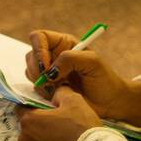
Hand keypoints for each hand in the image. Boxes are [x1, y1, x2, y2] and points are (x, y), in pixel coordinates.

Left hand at [16, 88, 100, 140]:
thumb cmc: (82, 129)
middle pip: (28, 127)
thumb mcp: (74, 101)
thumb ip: (60, 92)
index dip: (35, 106)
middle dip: (40, 125)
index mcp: (29, 120)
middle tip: (59, 125)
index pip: (22, 107)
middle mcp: (24, 140)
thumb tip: (55, 93)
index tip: (47, 109)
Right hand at [26, 31, 140, 124]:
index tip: (46, 66)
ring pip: (30, 71)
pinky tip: (57, 95)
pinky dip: (42, 91)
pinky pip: (34, 87)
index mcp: (63, 43)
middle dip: (36, 69)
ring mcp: (50, 73)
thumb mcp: (92, 62)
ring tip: (58, 89)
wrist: (110, 103)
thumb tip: (50, 70)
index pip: (39, 37)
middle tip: (50, 81)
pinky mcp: (49, 88)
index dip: (38, 50)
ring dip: (40, 81)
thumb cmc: (105, 79)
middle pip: (31, 55)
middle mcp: (53, 56)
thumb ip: (70, 59)